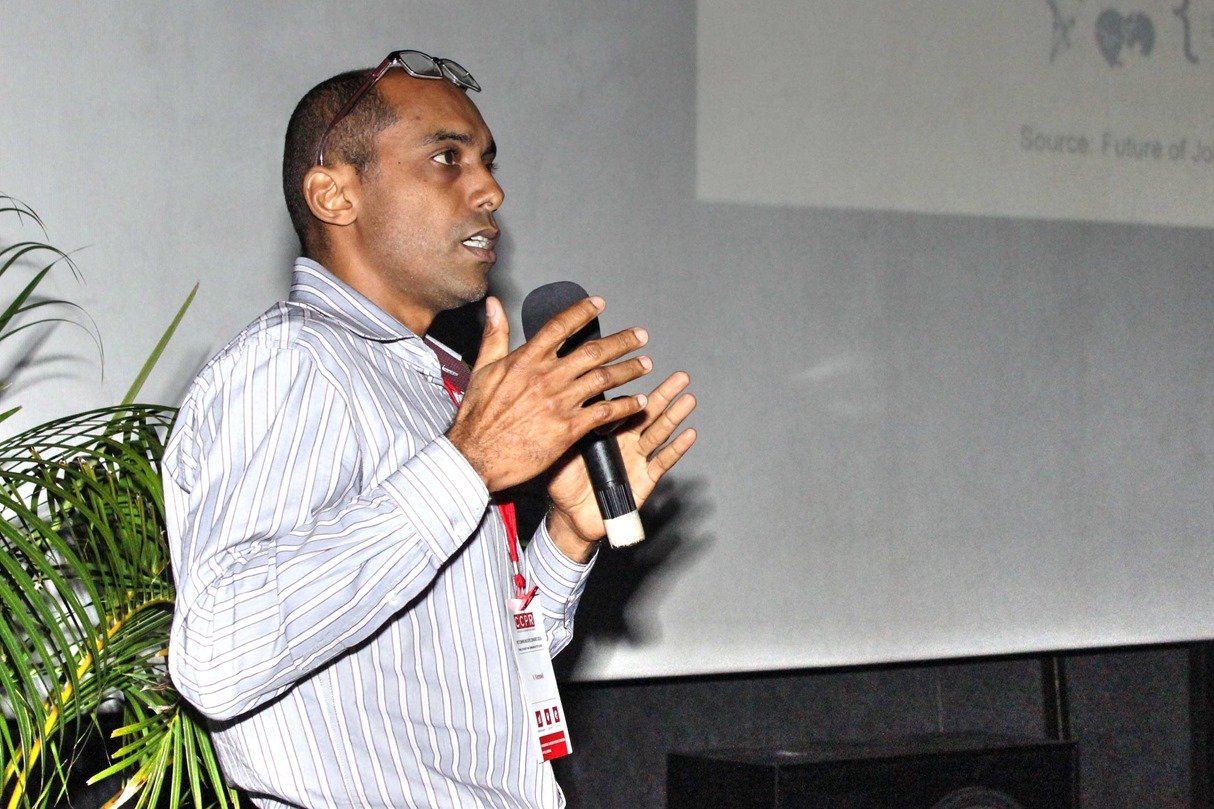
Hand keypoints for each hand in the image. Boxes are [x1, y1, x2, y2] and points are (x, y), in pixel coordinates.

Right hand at [447, 296, 652, 492]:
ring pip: (603, 379)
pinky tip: (638, 402)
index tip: (600, 304)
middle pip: (592, 351)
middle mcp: (547, 377)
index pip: (560, 326)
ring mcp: (559, 402)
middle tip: (640, 336)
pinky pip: (604, 413)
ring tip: (645, 365)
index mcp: (526, 360)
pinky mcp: (567, 428)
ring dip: (629, 370)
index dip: (582, 312)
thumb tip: (495, 305)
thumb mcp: (483, 369)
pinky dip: (625, 406)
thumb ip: (494, 335)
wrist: (476, 456)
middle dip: (621, 342)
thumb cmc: (477, 417)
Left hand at [546, 370, 697, 560]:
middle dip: (665, 394)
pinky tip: (689, 434)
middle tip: (680, 377)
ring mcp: (637, 458)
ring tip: (688, 399)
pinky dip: (676, 448)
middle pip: (648, 412)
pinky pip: (662, 461)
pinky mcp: (645, 478)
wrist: (571, 515)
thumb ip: (570, 424)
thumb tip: (567, 395)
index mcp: (606, 429)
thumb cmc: (564, 481)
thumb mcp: (562, 447)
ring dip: (675, 415)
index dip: (632, 389)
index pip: (623, 403)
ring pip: (659, 432)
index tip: (642, 367)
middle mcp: (625, 439)